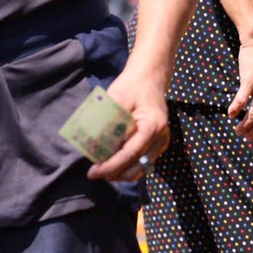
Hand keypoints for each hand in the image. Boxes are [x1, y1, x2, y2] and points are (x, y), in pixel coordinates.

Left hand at [89, 65, 171, 183]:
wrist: (150, 79)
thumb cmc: (133, 86)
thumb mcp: (117, 98)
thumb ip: (108, 121)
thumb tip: (92, 144)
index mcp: (153, 126)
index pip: (130, 153)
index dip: (111, 166)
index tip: (93, 172)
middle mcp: (161, 138)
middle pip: (136, 167)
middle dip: (114, 173)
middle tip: (94, 172)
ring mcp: (161, 143)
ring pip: (139, 169)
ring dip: (120, 172)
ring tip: (101, 168)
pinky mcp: (156, 146)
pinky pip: (141, 163)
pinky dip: (126, 166)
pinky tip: (111, 161)